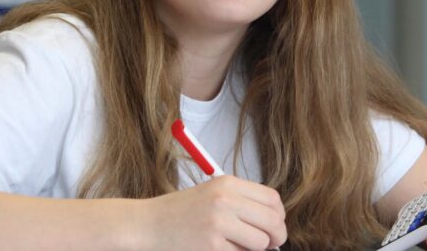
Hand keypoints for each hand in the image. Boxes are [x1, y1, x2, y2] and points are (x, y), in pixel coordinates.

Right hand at [138, 175, 285, 250]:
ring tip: (239, 246)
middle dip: (276, 237)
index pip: (272, 199)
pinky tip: (222, 249)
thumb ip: (242, 203)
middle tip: (270, 244)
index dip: (279, 216)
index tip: (274, 226)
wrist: (147, 224)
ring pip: (260, 242)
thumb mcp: (212, 194)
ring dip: (255, 249)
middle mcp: (226, 200)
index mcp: (228, 183)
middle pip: (272, 220)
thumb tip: (274, 223)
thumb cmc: (180, 212)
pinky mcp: (211, 245)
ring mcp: (219, 223)